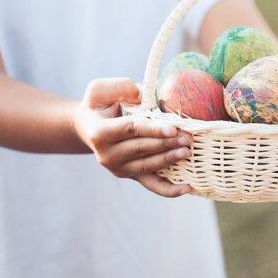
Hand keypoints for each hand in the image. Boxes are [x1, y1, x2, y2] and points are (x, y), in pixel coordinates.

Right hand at [73, 78, 192, 197]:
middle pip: (142, 149)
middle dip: (167, 143)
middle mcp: (107, 155)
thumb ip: (120, 88)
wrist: (89, 127)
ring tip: (188, 152)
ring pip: (148, 166)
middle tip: (188, 138)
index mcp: (100, 132)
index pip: (131, 130)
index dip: (153, 130)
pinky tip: (186, 188)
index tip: (173, 129)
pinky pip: (151, 185)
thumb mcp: (100, 90)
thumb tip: (142, 96)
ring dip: (170, 160)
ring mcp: (119, 168)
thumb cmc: (99, 105)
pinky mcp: (131, 176)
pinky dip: (169, 189)